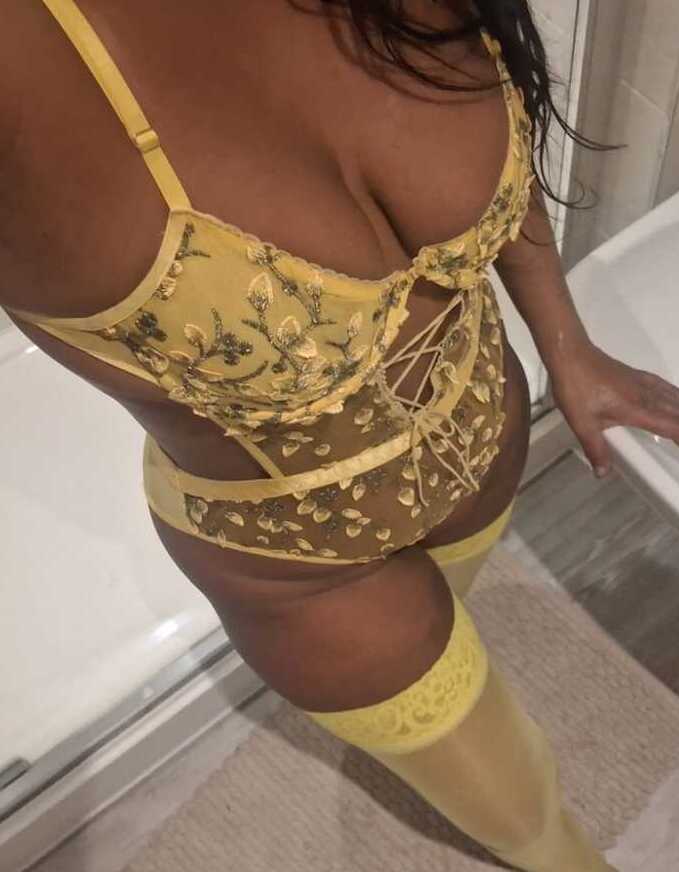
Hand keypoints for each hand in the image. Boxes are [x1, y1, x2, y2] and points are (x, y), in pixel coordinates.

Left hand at [548, 340, 678, 477]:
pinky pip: (665, 387)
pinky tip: (675, 398)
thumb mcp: (582, 423)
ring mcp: (643, 383)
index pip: (672, 426)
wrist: (571, 355)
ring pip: (675, 398)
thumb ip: (596, 449)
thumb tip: (603, 473)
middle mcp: (646, 396)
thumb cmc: (576, 388)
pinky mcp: (637, 375)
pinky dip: (676, 396)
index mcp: (637, 410)